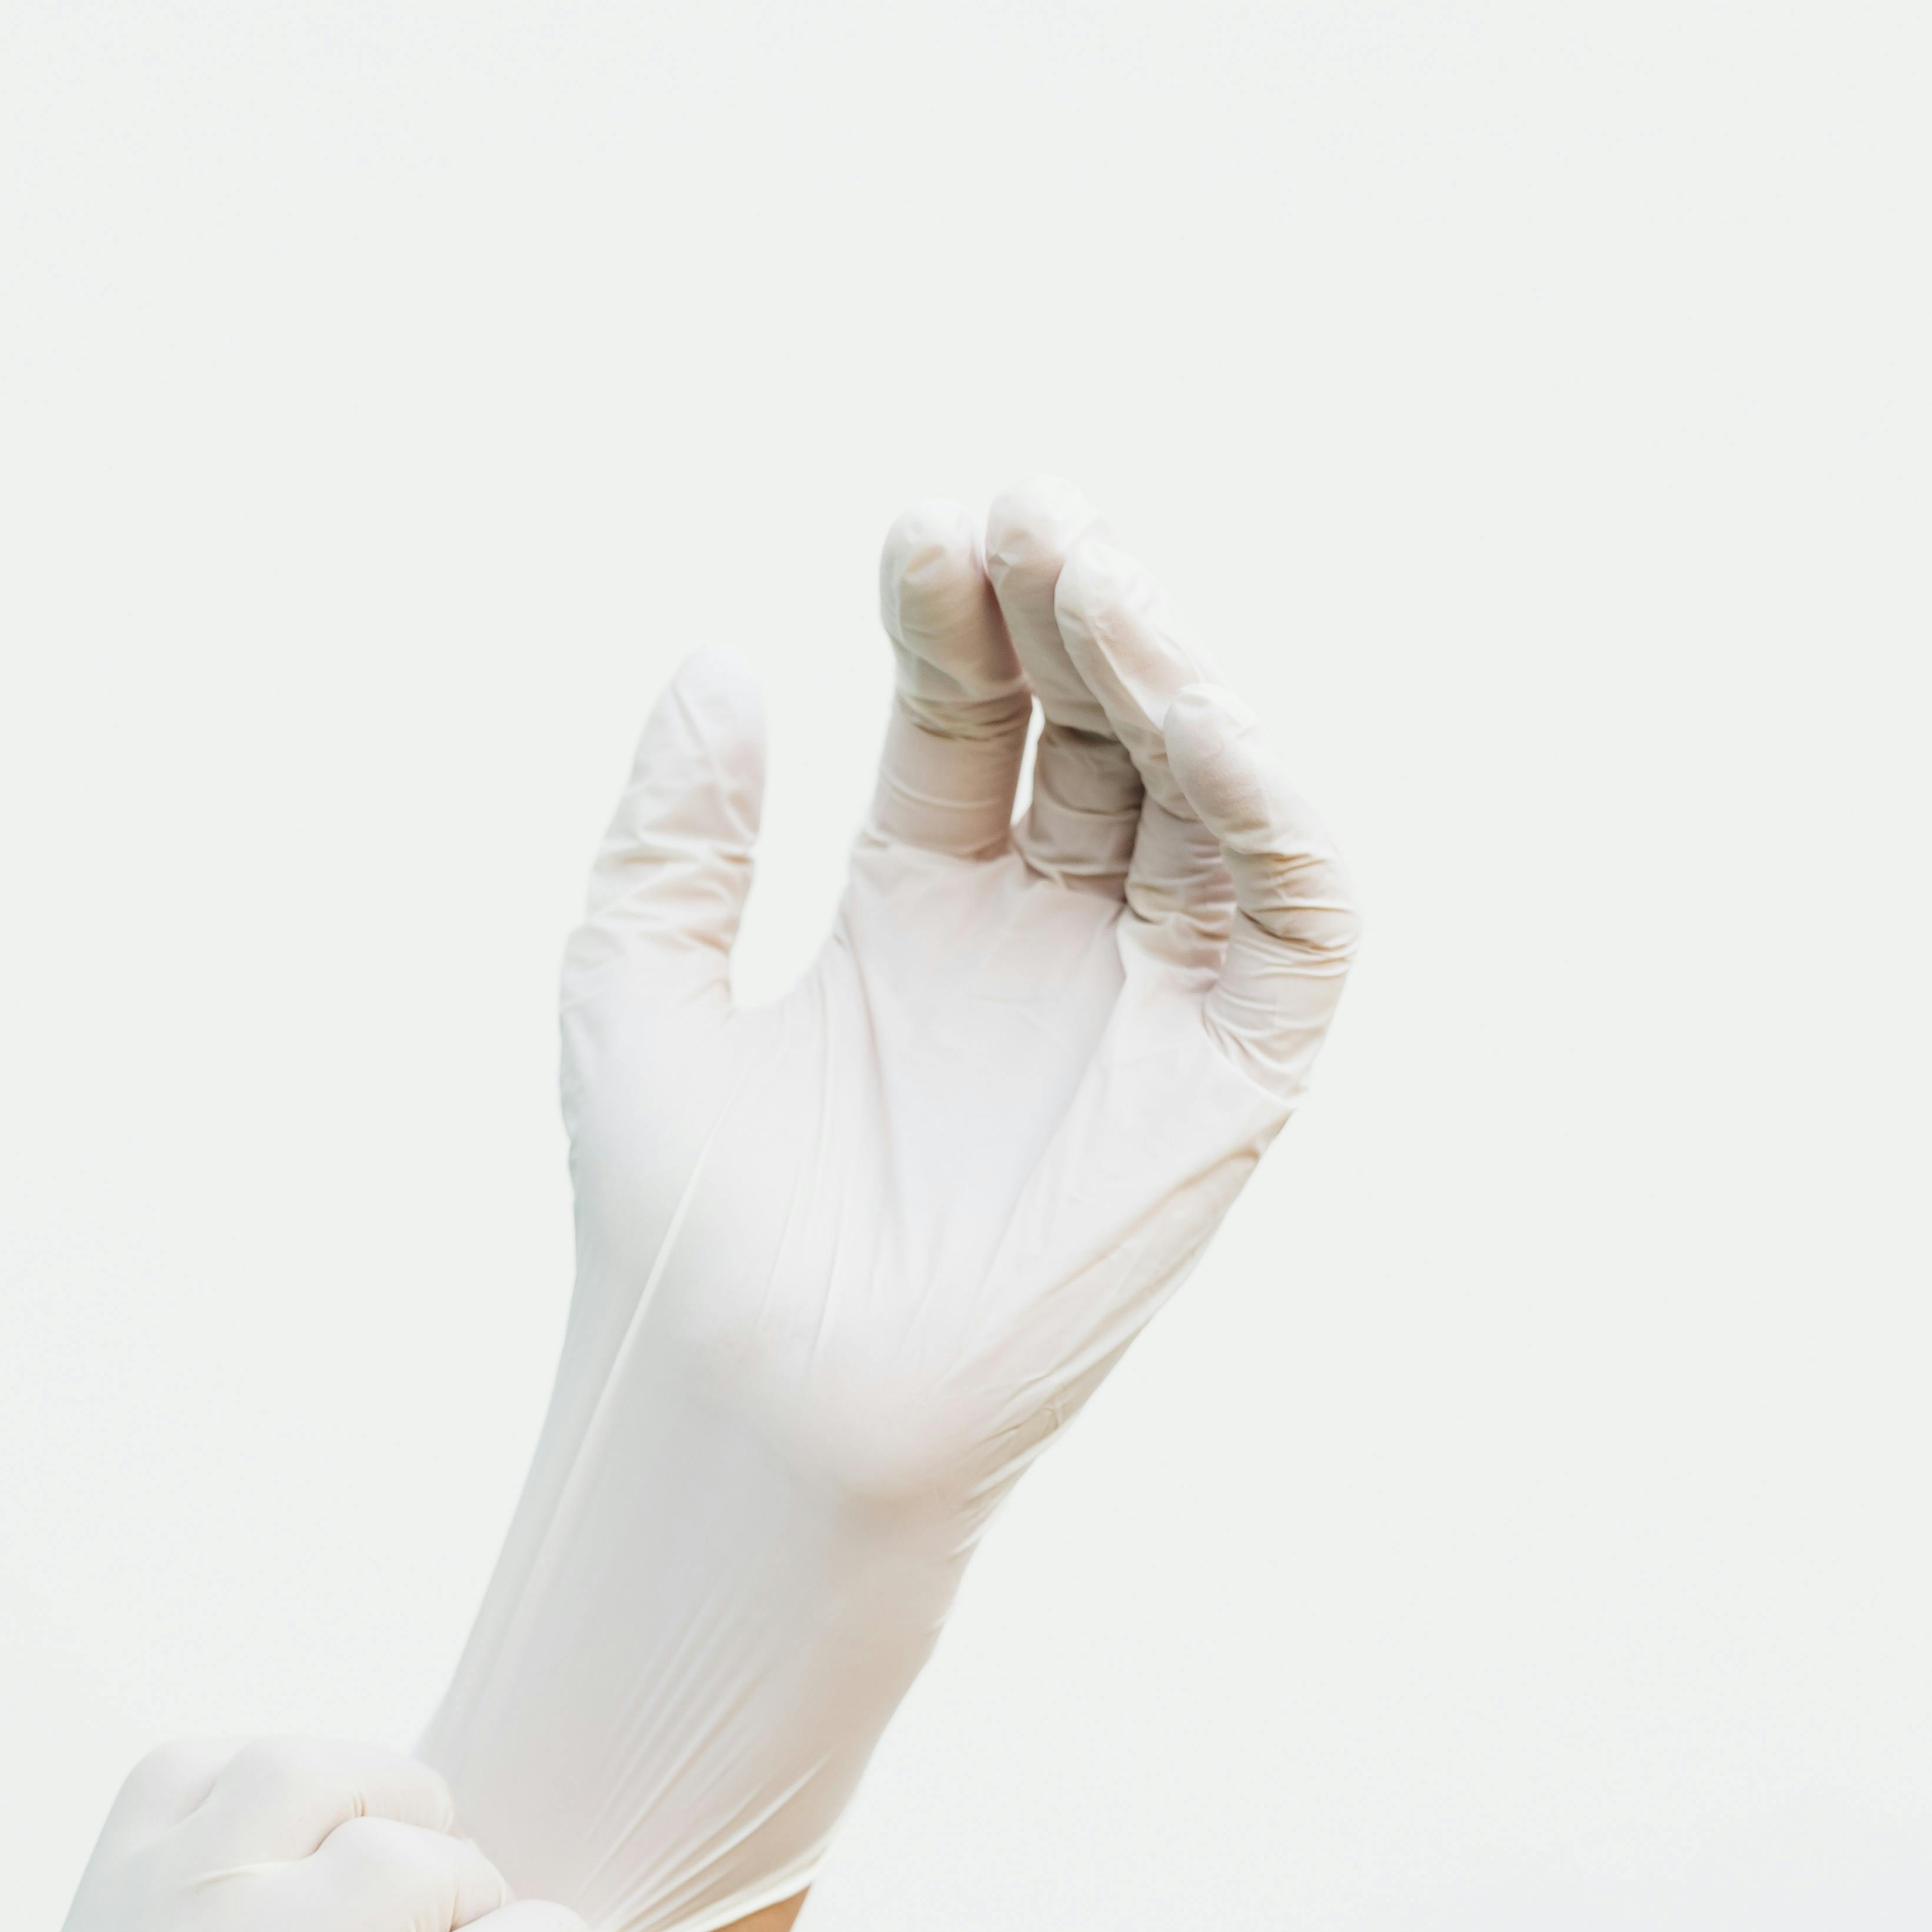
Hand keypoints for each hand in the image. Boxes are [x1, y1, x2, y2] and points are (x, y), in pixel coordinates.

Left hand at [423, 482, 1357, 1931]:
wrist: (748, 1418)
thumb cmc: (676, 1242)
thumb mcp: (635, 989)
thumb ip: (678, 828)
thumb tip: (723, 658)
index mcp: (914, 920)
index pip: (968, 714)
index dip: (955, 612)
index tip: (922, 528)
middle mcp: (1040, 950)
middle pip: (1094, 728)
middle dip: (1073, 608)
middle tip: (1027, 512)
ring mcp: (1138, 1014)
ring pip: (1206, 794)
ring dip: (1169, 671)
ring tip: (1095, 572)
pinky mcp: (1222, 1092)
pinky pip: (1296, 923)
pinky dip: (1270, 803)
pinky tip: (1196, 711)